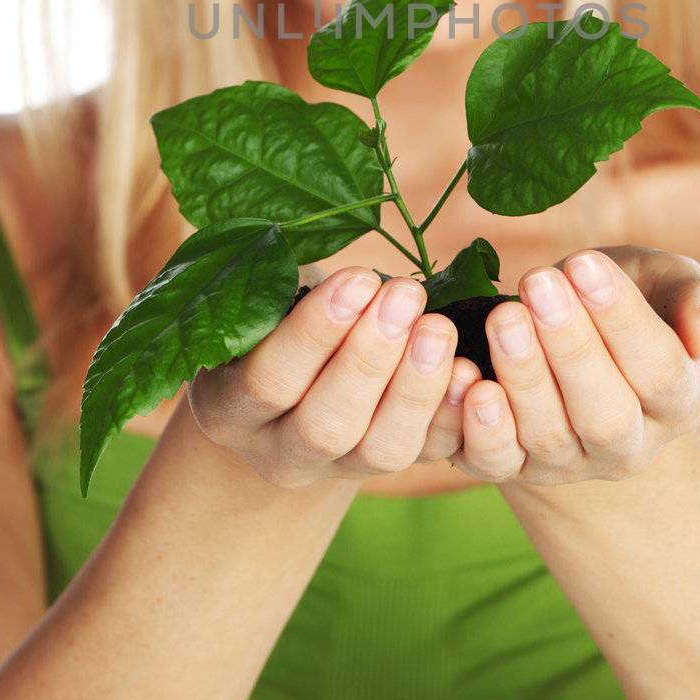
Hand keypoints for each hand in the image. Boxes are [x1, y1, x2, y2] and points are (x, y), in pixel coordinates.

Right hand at [186, 266, 477, 487]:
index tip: (360, 278)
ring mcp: (337, 470)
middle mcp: (279, 451)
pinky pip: (426, 456)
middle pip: (325, 425)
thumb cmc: (265, 319)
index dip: (316, 332)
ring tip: (438, 326)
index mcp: (230, 408)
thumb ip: (271, 283)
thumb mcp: (250, 303)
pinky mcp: (386, 469)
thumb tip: (312, 230)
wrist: (287, 384)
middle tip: (406, 296)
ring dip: (415, 386)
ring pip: (380, 452)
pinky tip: (469, 370)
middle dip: (370, 358)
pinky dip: (451, 416)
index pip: (269, 380)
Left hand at [447, 246, 699, 486]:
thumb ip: (697, 299)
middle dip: (571, 346)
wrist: (562, 325)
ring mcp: (569, 463)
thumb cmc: (623, 295)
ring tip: (504, 315)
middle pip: (606, 414)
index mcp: (680, 402)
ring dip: (524, 374)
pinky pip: (494, 460)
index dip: (623, 320)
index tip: (585, 263)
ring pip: (549, 434)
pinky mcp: (513, 468)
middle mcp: (629, 446)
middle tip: (539, 283)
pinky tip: (465, 376)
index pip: (661, 371)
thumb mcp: (665, 282)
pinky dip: (477, 425)